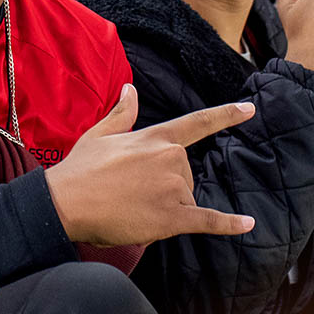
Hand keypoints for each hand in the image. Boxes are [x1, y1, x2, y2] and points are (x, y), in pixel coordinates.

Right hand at [45, 85, 256, 245]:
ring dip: (168, 206)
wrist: (65, 203)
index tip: (248, 109)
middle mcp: (170, 158)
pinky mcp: (172, 217)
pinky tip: (246, 224)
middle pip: (186, 173)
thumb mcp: (100, 134)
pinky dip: (229, 224)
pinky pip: (207, 220)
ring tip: (133, 208)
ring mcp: (173, 188)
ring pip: (187, 198)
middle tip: (131, 193)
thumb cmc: (79, 170)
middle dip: (167, 185)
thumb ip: (122, 113)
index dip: (225, 115)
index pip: (196, 123)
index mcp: (154, 137)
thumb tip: (130, 89)